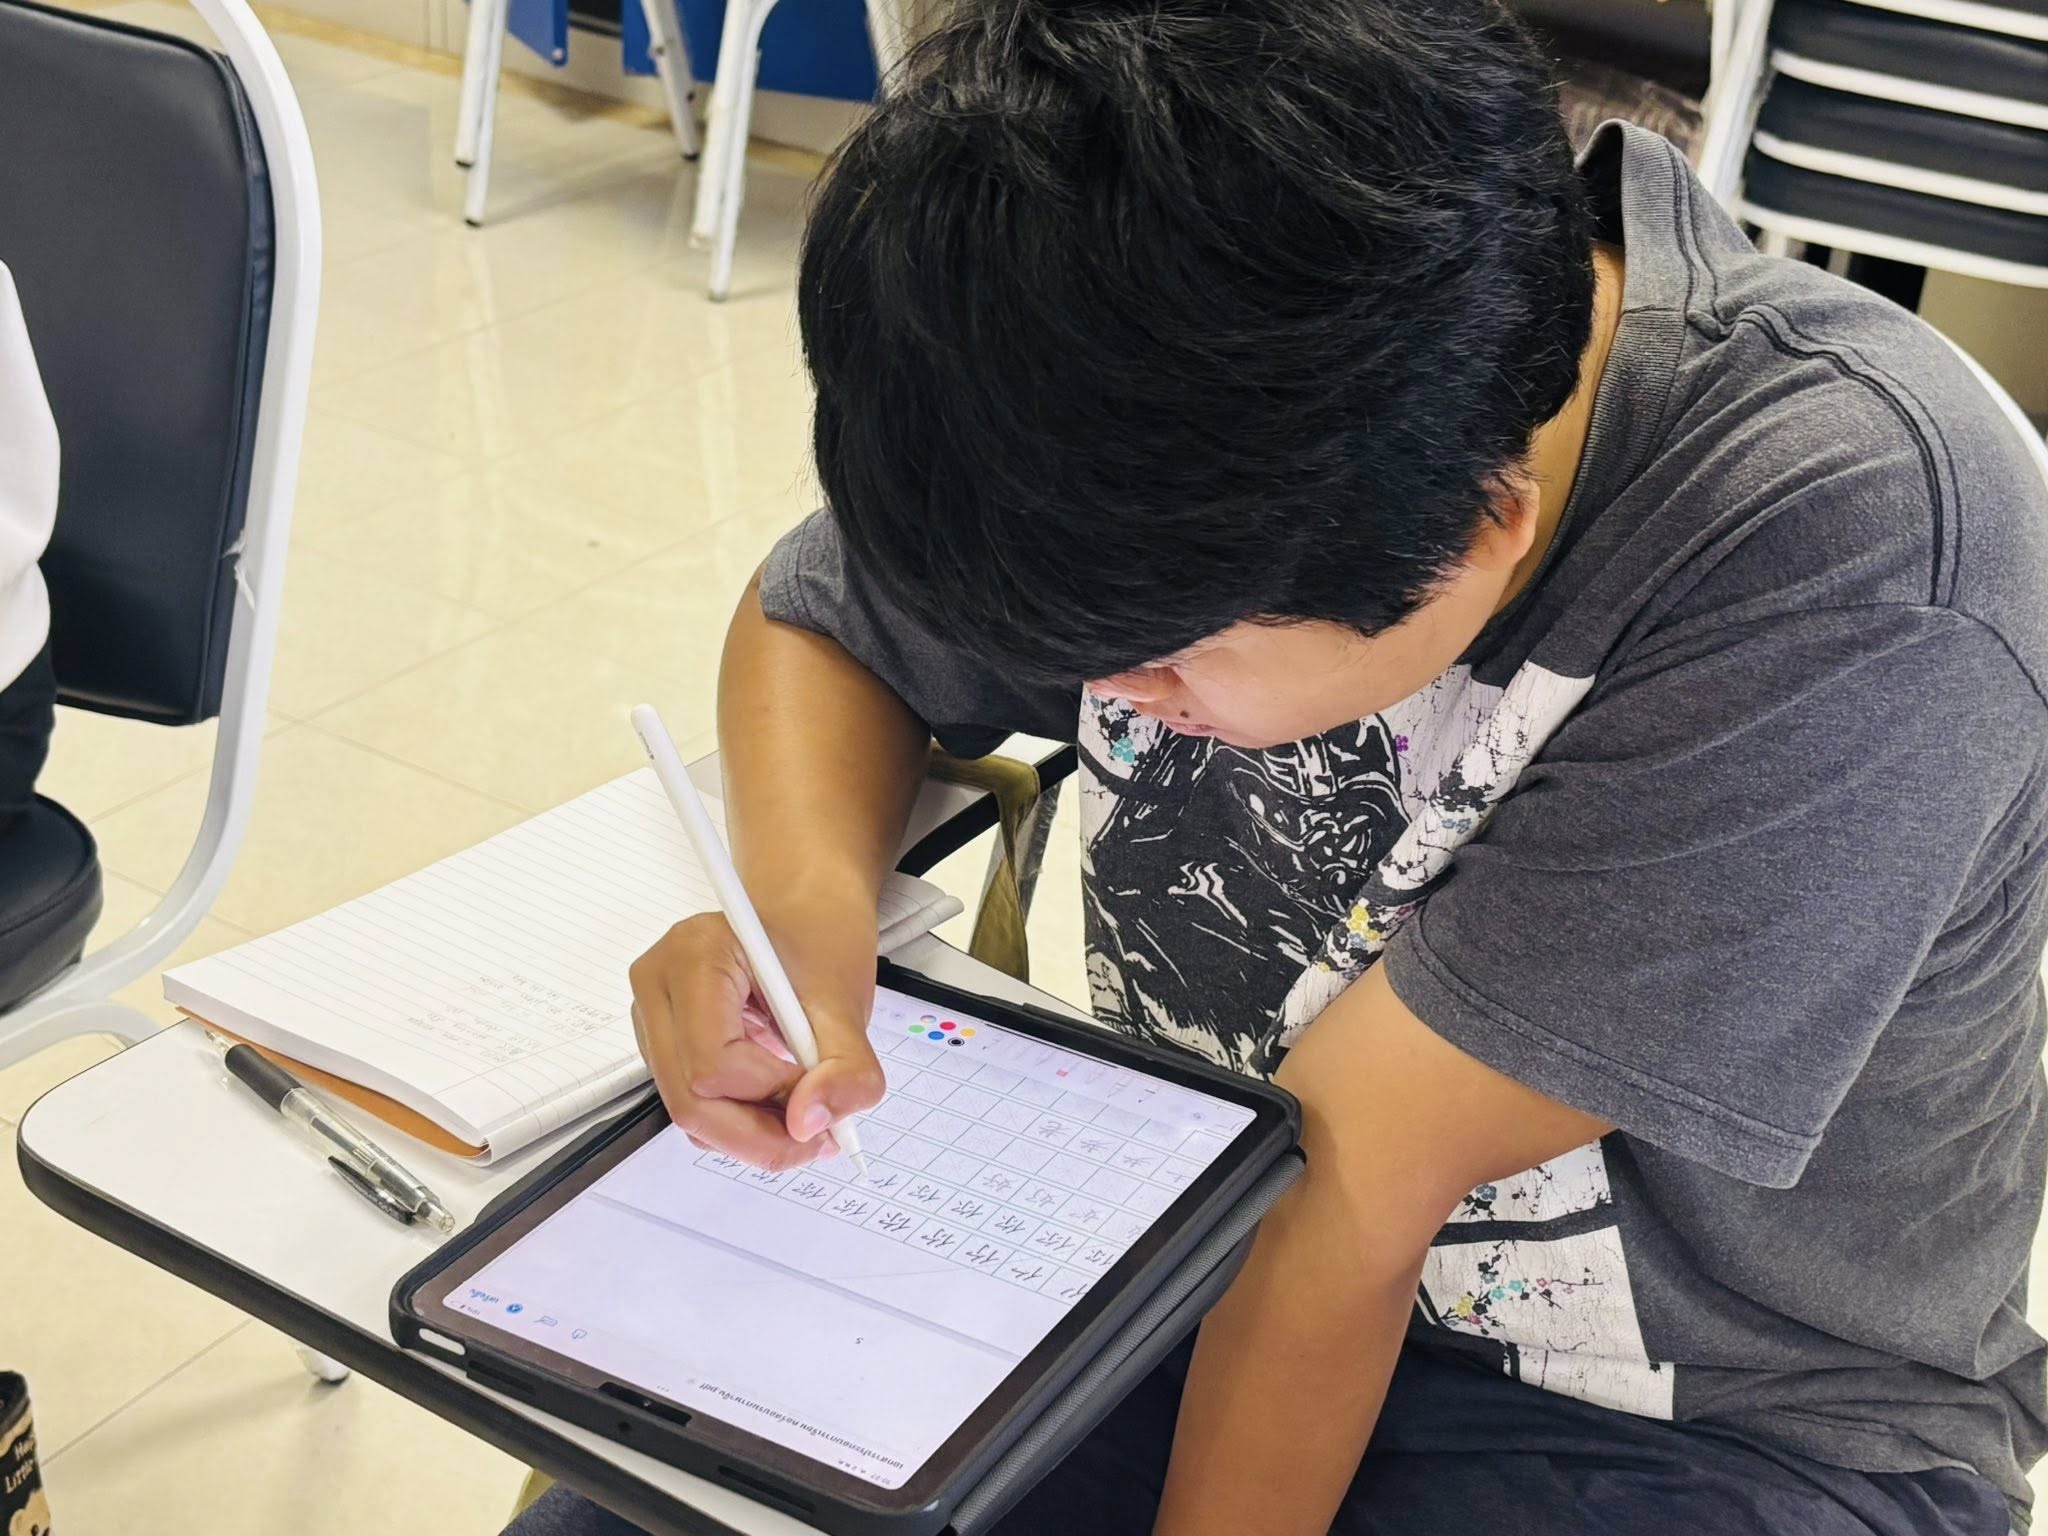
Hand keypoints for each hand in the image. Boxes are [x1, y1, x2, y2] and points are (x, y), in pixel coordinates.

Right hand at [629, 911, 885, 1169]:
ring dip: (750, 1132)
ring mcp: (651, 1015)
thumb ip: (844, 1067)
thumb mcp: (845, 1000)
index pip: (715, 1063)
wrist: (802, 913)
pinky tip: (777, 1099)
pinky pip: (690, 1102)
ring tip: (804, 1111)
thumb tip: (812, 1123)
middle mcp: (658, 983)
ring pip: (687, 1111)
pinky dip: (737, 1118)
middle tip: (818, 1139)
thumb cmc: (817, 939)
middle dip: (759, 1134)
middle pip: (690, 1099)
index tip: (822, 1092)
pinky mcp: (661, 1041)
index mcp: (696, 955)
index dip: (773, 1095)